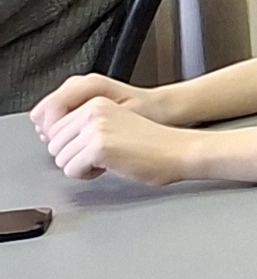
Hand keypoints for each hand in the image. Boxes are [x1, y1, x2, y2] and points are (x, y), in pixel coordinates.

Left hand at [39, 92, 190, 185]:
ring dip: (81, 166)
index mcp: (95, 103)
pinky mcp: (99, 147)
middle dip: (74, 156)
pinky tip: (110, 166)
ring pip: (60, 159)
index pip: (55, 129)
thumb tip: (54, 140)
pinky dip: (87, 175)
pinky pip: (71, 170)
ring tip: (108, 160)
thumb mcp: (114, 123)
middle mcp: (92, 111)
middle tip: (103, 156)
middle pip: (54, 145)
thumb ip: (85, 125)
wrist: (179, 151)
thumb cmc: (152, 143)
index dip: (73, 145)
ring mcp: (95, 128)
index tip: (95, 147)